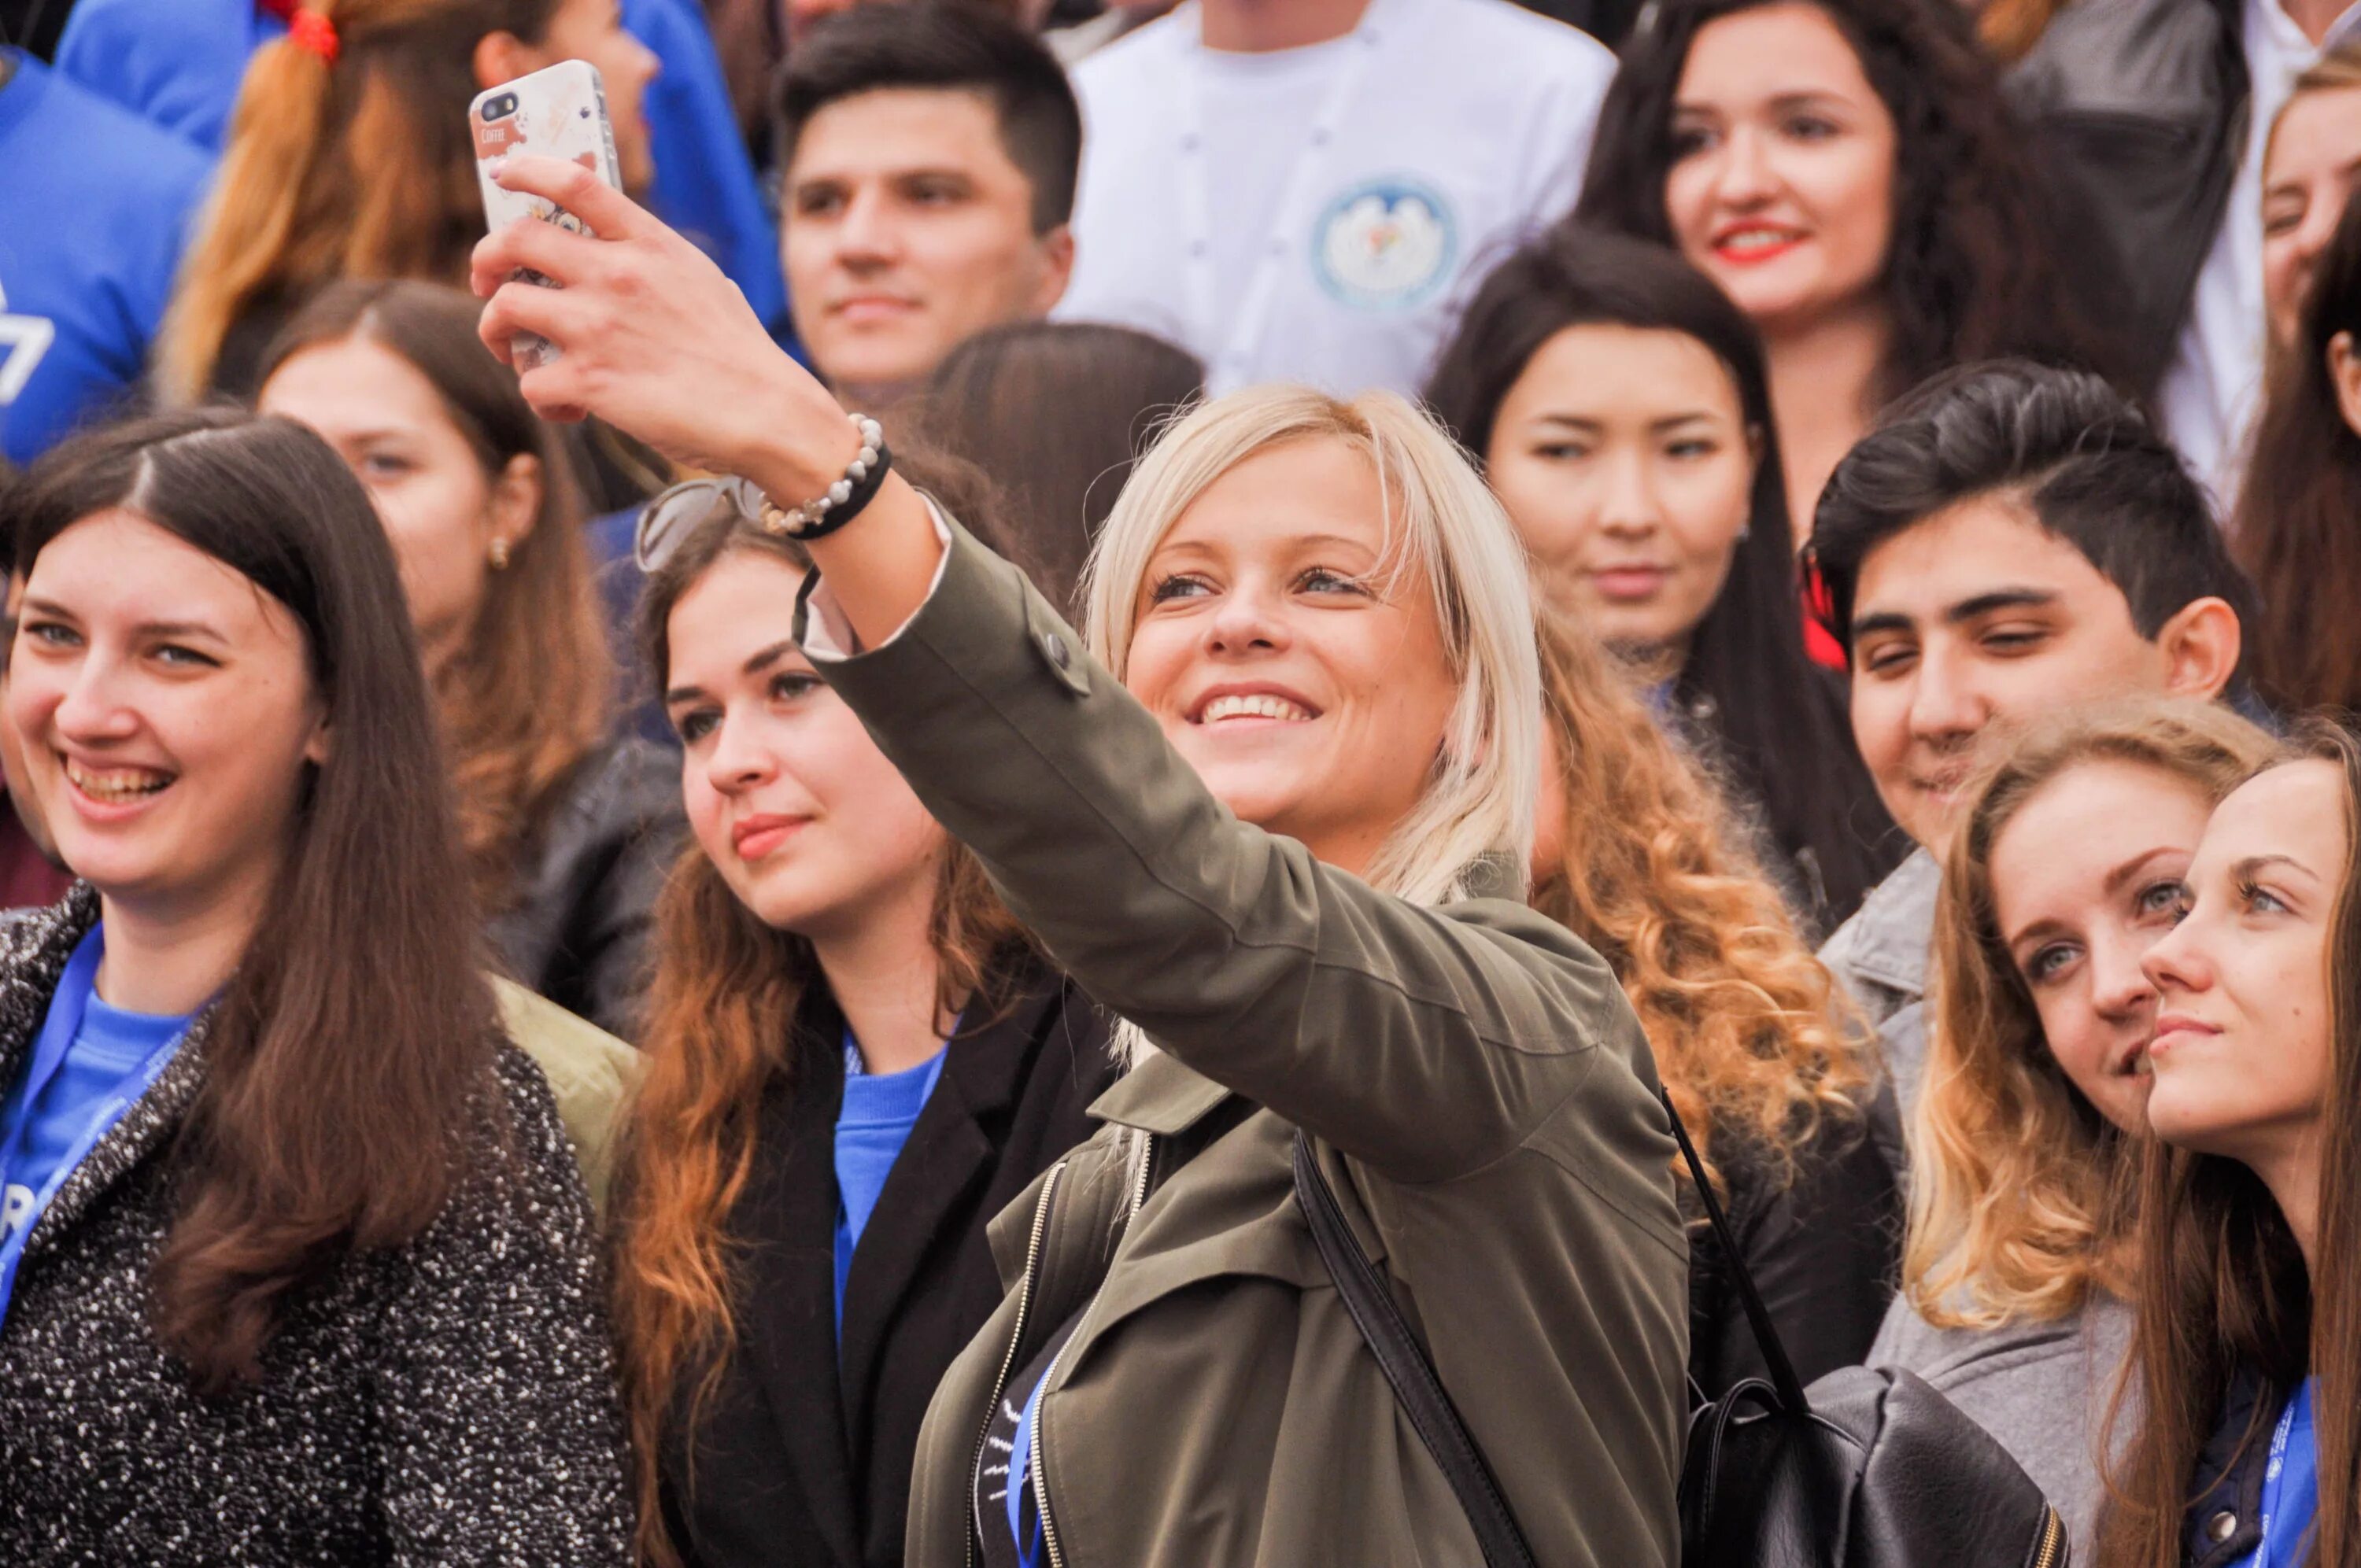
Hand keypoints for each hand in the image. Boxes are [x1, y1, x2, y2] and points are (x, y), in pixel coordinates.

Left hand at [469, 156, 856, 496]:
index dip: (526, 168)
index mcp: (649, 243)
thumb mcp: (704, 281)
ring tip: (515, 351)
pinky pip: (530, 381)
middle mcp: (617, 275)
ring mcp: (597, 326)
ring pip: (504, 308)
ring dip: (497, 331)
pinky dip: (542, 397)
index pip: (573, 181)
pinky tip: (569, 406)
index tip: (504, 172)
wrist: (766, 413)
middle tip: (488, 280)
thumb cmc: (742, 355)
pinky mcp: (589, 381)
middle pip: (514, 239)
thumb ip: (654, 263)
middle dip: (485, 259)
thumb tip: (616, 261)